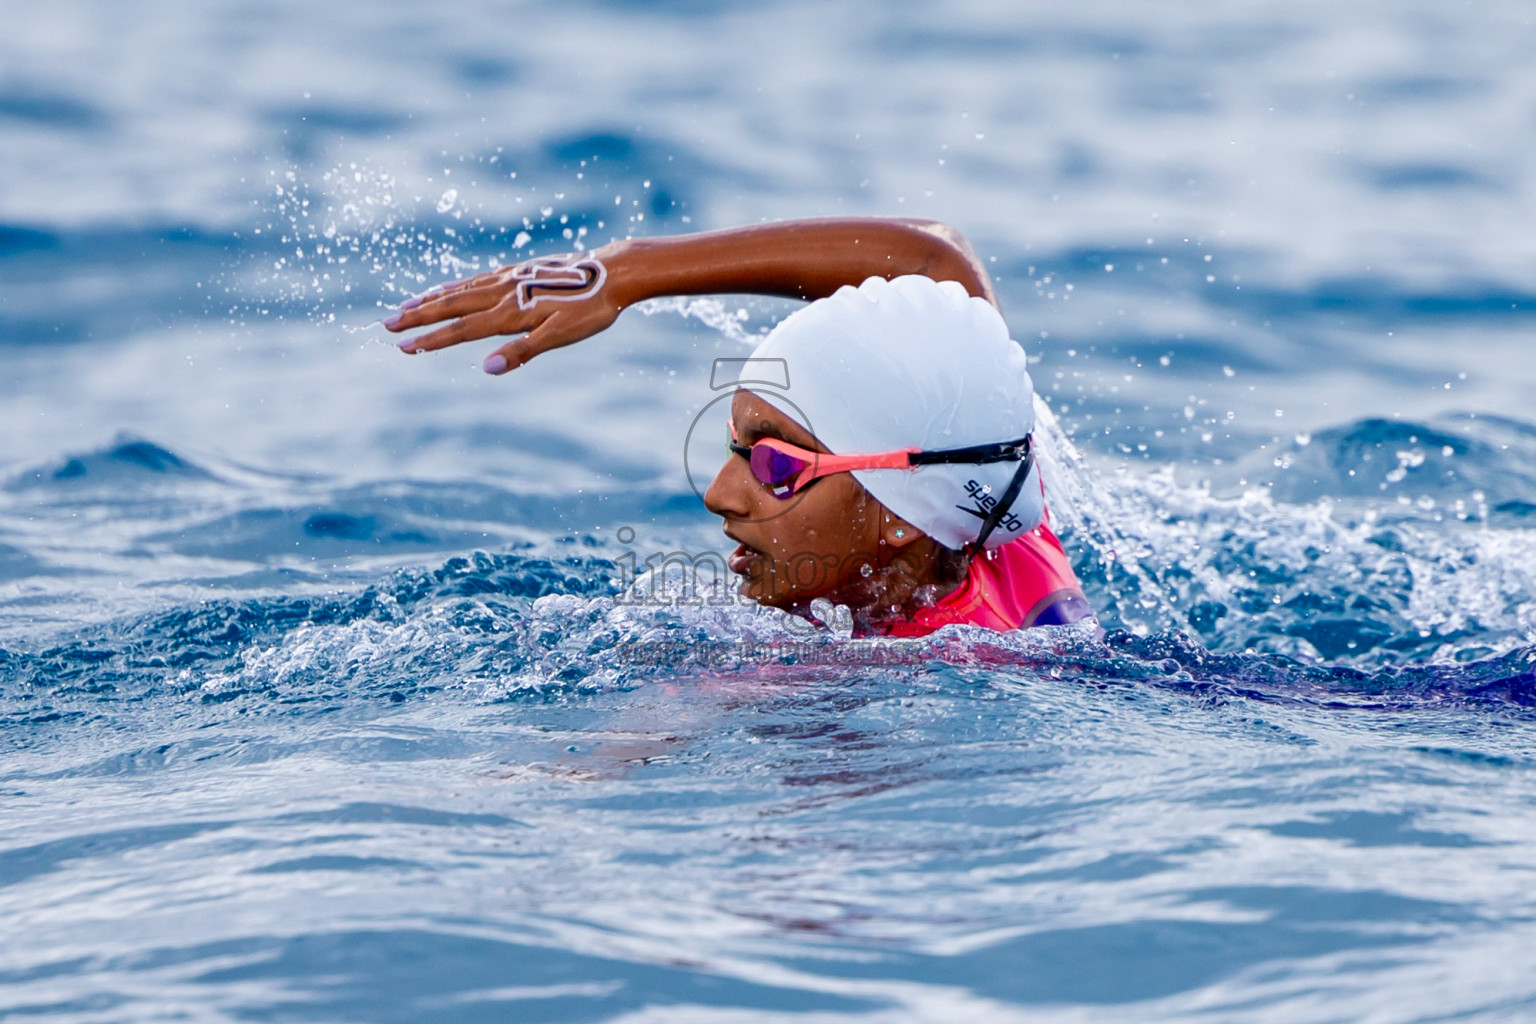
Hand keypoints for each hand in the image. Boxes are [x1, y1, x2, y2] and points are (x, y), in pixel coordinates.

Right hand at [384, 252, 622, 374]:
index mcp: (511, 313)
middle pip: (452, 306)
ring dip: (432, 299)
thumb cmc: (591, 310)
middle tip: (387, 324)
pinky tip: (449, 289)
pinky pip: (478, 279)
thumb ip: (523, 352)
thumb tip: (486, 368)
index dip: (432, 339)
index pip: (462, 329)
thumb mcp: (561, 336)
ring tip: (406, 305)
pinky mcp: (519, 271)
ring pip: (461, 290)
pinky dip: (456, 285)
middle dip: (419, 316)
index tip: (403, 346)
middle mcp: (504, 293)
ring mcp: (510, 279)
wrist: (613, 271)